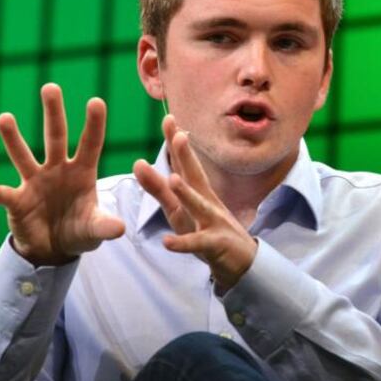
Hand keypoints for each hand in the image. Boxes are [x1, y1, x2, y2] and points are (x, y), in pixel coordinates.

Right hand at [0, 83, 125, 265]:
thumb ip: (104, 226)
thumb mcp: (94, 230)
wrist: (54, 249)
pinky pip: (5, 194)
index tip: (96, 101)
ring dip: (13, 138)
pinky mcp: (17, 201)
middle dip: (54, 113)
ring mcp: (34, 182)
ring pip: (23, 156)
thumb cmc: (78, 230)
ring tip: (4, 117)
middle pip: (55, 137)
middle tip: (50, 87)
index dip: (93, 124)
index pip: (90, 144)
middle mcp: (57, 170)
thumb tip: (120, 229)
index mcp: (81, 172)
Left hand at [133, 115, 256, 290]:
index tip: (168, 118)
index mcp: (197, 192)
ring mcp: (212, 222)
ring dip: (187, 193)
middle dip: (186, 155)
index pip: (185, 163)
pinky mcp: (214, 245)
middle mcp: (206, 202)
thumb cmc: (208, 230)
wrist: (242, 262)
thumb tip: (137, 163)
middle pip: (195, 176)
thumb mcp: (179, 208)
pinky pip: (197, 244)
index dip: (177, 142)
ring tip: (173, 180)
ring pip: (199, 206)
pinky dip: (182, 243)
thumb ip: (158, 188)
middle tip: (178, 133)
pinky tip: (167, 242)